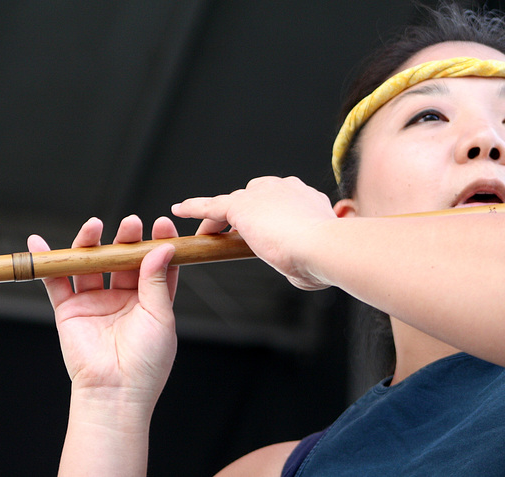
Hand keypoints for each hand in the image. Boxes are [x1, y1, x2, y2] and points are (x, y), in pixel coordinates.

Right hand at [27, 215, 178, 413]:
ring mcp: (96, 302)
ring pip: (91, 265)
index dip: (157, 243)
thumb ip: (157, 280)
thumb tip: (162, 248)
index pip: (154, 264)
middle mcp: (123, 298)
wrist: (116, 391)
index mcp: (149, 300)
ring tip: (94, 225)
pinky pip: (56, 282)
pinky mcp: (70, 310)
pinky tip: (40, 242)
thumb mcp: (160, 316)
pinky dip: (48, 263)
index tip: (161, 225)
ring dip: (91, 243)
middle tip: (131, 224)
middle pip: (122, 260)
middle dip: (126, 239)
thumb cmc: (146, 361)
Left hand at [172, 176, 335, 289]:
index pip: (280, 203)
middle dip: (245, 215)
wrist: (322, 247)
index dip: (269, 216)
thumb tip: (298, 271)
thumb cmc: (325, 258)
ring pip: (232, 202)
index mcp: (307, 199)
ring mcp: (262, 194)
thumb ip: (300, 261)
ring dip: (218, 218)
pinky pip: (212, 206)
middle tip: (234, 235)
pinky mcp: (242, 205)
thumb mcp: (314, 259)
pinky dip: (195, 208)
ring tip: (205, 233)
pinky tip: (180, 210)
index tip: (264, 229)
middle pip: (255, 199)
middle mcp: (285, 189)